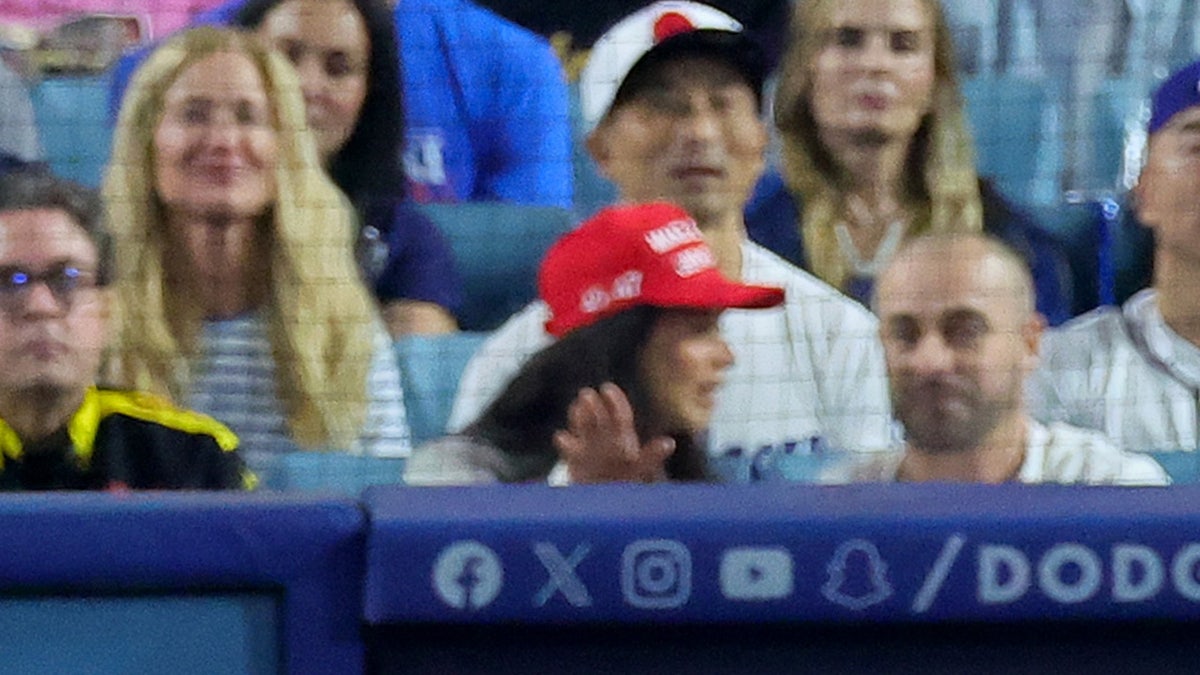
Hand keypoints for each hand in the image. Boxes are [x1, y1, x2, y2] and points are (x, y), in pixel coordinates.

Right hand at [553, 382, 675, 483]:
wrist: (604, 500)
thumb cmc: (625, 479)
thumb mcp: (639, 468)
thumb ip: (651, 456)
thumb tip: (669, 443)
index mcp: (622, 436)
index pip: (619, 414)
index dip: (614, 401)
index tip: (607, 388)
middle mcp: (604, 437)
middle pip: (598, 416)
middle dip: (592, 405)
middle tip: (586, 394)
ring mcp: (588, 446)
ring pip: (582, 426)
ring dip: (578, 415)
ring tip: (576, 408)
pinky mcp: (573, 458)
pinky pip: (568, 446)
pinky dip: (564, 441)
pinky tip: (562, 437)